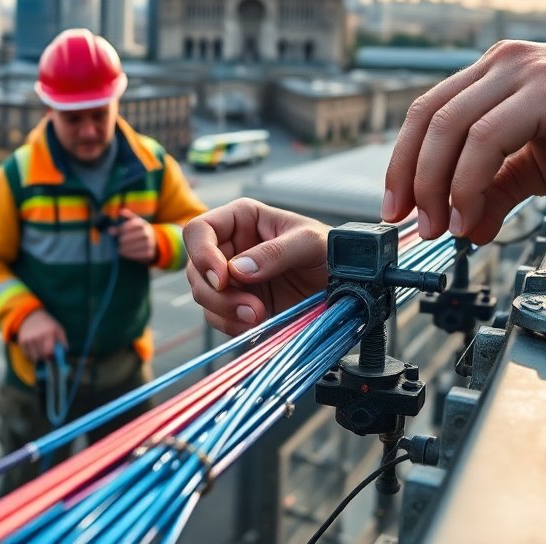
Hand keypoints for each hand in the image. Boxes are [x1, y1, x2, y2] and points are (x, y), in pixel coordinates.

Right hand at [17, 309, 66, 360]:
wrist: (31, 316)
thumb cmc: (47, 324)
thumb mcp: (58, 328)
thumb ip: (63, 341)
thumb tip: (65, 352)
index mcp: (49, 332)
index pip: (49, 351)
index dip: (51, 357)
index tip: (53, 357)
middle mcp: (37, 336)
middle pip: (41, 356)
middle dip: (45, 358)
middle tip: (47, 355)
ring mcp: (28, 339)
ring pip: (34, 357)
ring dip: (38, 358)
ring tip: (41, 352)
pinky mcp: (22, 341)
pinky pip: (27, 355)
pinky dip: (31, 356)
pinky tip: (34, 350)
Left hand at [112, 209, 157, 262]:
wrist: (153, 242)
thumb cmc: (138, 231)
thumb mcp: (135, 222)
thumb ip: (126, 217)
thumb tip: (120, 212)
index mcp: (143, 224)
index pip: (131, 225)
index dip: (121, 228)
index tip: (112, 232)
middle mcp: (148, 233)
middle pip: (133, 236)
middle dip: (124, 239)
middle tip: (118, 241)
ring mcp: (150, 243)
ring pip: (136, 246)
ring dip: (125, 248)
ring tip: (119, 249)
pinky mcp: (149, 253)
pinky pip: (138, 254)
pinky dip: (130, 254)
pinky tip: (124, 253)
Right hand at [184, 198, 328, 334]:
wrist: (349, 285)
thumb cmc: (332, 252)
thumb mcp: (310, 243)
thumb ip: (275, 252)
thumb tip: (237, 270)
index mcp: (241, 220)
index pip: (199, 230)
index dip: (202, 254)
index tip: (221, 279)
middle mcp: (230, 247)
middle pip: (196, 269)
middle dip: (218, 294)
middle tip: (252, 309)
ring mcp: (233, 279)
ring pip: (204, 296)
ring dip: (226, 312)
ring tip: (260, 317)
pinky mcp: (240, 305)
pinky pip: (219, 318)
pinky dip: (233, 326)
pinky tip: (259, 325)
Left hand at [383, 41, 545, 243]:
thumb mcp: (545, 168)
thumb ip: (499, 188)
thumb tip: (464, 225)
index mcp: (497, 75)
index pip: (427, 115)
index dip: (401, 164)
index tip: (397, 210)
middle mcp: (507, 64)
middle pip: (427, 119)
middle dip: (409, 180)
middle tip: (416, 226)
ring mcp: (529, 71)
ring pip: (450, 127)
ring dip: (437, 187)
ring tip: (445, 229)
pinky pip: (488, 137)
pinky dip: (470, 182)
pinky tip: (474, 216)